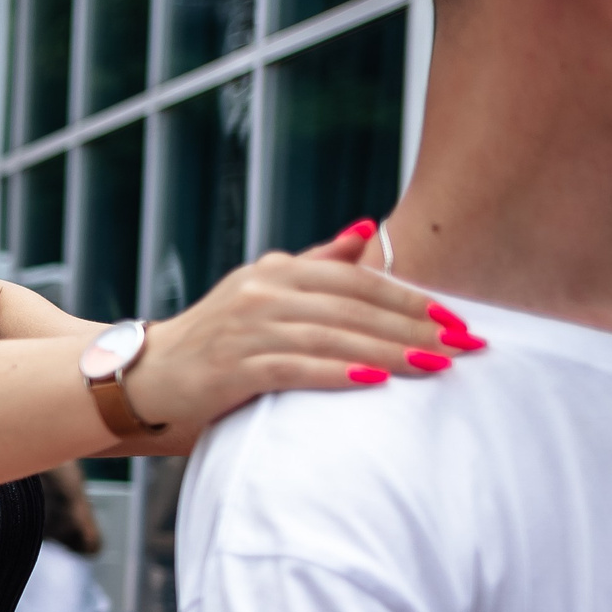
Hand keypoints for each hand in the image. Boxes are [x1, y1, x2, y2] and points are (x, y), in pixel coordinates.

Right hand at [123, 222, 481, 428]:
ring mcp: (245, 328)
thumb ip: (316, 265)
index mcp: (277, 271)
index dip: (411, 298)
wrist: (145, 375)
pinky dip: (336, 374)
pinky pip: (294, 368)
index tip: (458, 319)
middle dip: (415, 328)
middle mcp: (262, 292)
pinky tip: (374, 382)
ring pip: (332, 337)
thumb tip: (366, 230)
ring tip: (436, 367)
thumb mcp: (264, 293)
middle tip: (465, 347)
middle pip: (354, 308)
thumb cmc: (215, 340)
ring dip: (388, 352)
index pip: (358, 280)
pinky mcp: (231, 366)